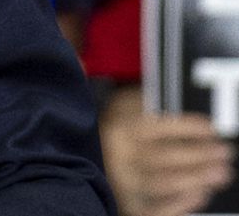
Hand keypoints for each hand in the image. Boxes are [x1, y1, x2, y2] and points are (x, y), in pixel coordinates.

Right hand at [102, 85, 234, 215]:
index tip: (211, 129)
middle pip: (163, 157)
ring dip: (196, 179)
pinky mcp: (128, 203)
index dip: (188, 127)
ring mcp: (123, 181)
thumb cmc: (120, 128)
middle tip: (224, 152)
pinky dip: (181, 204)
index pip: (157, 125)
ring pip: (162, 183)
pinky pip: (156, 209)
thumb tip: (189, 112)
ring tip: (221, 173)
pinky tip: (201, 194)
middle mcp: (118, 156)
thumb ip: (154, 106)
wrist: (88, 152)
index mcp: (119, 128)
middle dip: (199, 155)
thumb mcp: (128, 107)